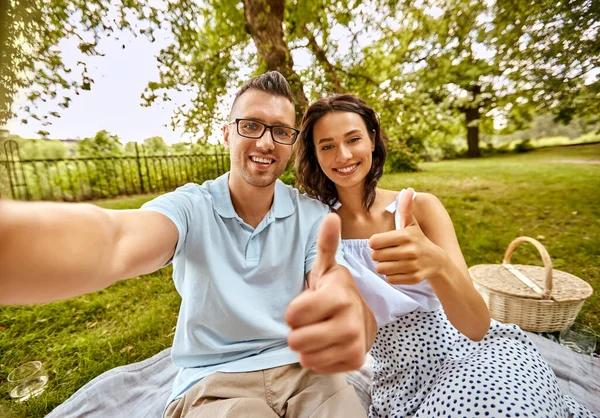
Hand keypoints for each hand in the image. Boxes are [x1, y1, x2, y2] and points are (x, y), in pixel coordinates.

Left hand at [285, 213, 368, 372]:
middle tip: (311, 321)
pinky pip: (316, 367)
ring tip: (319, 331)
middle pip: (296, 339)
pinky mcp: (354, 361)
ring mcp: (354, 343)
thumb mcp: (327, 268)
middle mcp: (350, 321)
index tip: (306, 304)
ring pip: (305, 356)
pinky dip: (316, 358)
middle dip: (297, 331)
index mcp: (339, 295)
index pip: (293, 315)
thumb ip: (325, 245)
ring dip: (305, 346)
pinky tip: (327, 344)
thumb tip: (330, 216)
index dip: (293, 311)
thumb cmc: (335, 292)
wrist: (362, 319)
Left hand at [369, 188, 446, 284]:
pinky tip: (400, 269)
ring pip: (381, 269)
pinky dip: (392, 276)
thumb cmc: (418, 239)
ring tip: (392, 261)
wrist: (437, 261)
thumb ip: (405, 209)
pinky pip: (390, 279)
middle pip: (375, 256)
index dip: (375, 242)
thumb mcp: (412, 224)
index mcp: (405, 235)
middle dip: (378, 254)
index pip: (374, 242)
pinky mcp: (413, 278)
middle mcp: (409, 251)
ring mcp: (412, 266)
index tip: (382, 242)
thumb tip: (408, 190)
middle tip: (388, 252)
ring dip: (384, 266)